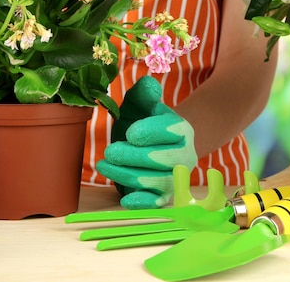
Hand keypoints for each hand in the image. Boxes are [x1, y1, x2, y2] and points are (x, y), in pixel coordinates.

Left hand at [96, 76, 197, 208]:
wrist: (155, 145)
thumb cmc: (145, 121)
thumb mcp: (143, 103)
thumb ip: (145, 92)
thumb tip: (149, 85)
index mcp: (182, 129)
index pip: (171, 130)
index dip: (150, 132)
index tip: (130, 133)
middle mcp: (185, 155)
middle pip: (161, 160)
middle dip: (132, 157)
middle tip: (109, 151)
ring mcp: (176, 178)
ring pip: (155, 182)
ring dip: (127, 175)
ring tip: (105, 165)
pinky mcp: (164, 196)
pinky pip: (156, 203)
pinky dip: (142, 203)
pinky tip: (125, 199)